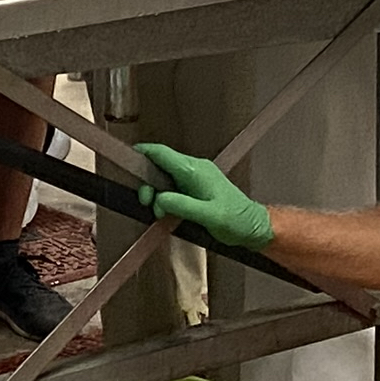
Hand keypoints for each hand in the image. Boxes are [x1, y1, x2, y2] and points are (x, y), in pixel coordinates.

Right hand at [136, 144, 271, 249]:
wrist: (253, 227)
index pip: (162, 153)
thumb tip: (160, 199)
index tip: (126, 161)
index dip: (142, 153)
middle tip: (148, 205)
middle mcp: (193, 170)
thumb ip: (183, 205)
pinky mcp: (195, 188)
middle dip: (148, 185)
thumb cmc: (236, 220)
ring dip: (157, 196)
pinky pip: (172, 188)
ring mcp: (194, 178)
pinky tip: (170, 213)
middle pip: (158, 167)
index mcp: (195, 170)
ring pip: (164, 179)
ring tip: (162, 214)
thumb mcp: (209, 216)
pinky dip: (166, 200)